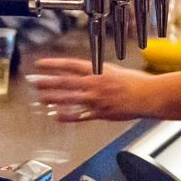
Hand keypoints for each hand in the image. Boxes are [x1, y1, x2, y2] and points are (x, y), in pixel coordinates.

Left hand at [30, 58, 153, 121]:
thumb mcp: (111, 70)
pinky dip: (67, 116)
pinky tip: (56, 116)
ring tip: (40, 99)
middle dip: (46, 82)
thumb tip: (78, 72)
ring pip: (69, 99)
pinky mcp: (100, 113)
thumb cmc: (133, 82)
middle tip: (32, 81)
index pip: (70, 65)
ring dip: (53, 99)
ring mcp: (96, 99)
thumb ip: (94, 71)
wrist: (149, 96)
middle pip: (65, 82)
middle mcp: (94, 84)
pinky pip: (80, 116)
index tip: (40, 64)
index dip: (53, 64)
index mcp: (97, 71)